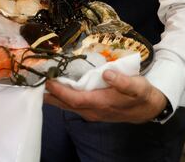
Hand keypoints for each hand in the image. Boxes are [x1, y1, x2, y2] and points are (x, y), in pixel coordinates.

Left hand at [43, 70, 167, 123]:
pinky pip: (73, 105)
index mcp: (102, 103)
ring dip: (54, 97)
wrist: (148, 109)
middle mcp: (93, 111)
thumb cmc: (141, 95)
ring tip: (39, 86)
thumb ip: (123, 81)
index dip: (60, 91)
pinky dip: (62, 98)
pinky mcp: (93, 110)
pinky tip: (55, 91)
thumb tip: (107, 73)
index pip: (75, 99)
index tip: (48, 80)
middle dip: (50, 95)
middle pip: (66, 105)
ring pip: (68, 107)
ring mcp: (92, 112)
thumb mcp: (138, 86)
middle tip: (35, 82)